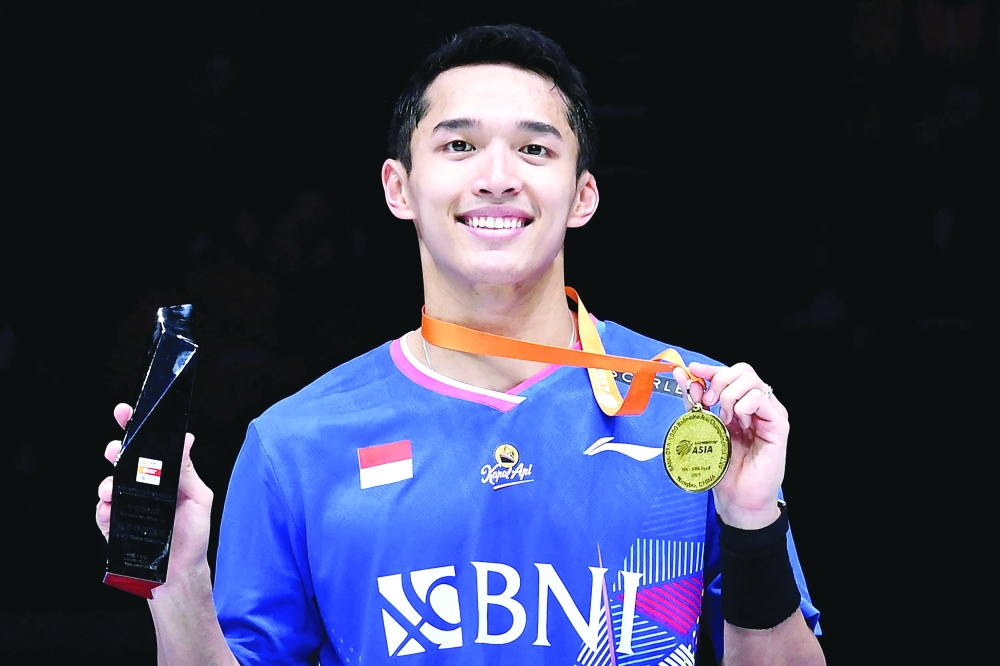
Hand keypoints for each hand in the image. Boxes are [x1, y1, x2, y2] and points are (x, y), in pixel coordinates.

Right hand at [96, 403, 214, 582]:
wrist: (182, 573)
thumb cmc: (193, 535)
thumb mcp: (198, 498)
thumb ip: (188, 471)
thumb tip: (186, 438)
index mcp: (163, 477)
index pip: (147, 448)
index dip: (134, 427)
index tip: (125, 411)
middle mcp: (142, 488)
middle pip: (122, 462)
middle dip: (116, 450)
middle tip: (116, 449)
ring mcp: (126, 506)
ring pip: (108, 485)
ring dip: (108, 482)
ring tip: (114, 487)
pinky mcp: (115, 527)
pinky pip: (103, 513)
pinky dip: (105, 509)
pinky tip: (112, 508)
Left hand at [673, 362, 787, 528]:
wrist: (736, 497)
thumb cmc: (722, 467)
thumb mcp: (702, 427)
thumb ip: (694, 401)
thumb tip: (682, 374)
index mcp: (740, 404)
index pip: (730, 373)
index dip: (710, 369)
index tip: (693, 370)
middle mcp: (757, 405)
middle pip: (742, 370)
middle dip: (719, 381)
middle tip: (708, 403)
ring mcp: (769, 413)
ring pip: (751, 380)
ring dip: (729, 395)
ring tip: (724, 418)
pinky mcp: (778, 424)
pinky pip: (760, 398)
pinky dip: (743, 406)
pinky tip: (739, 423)